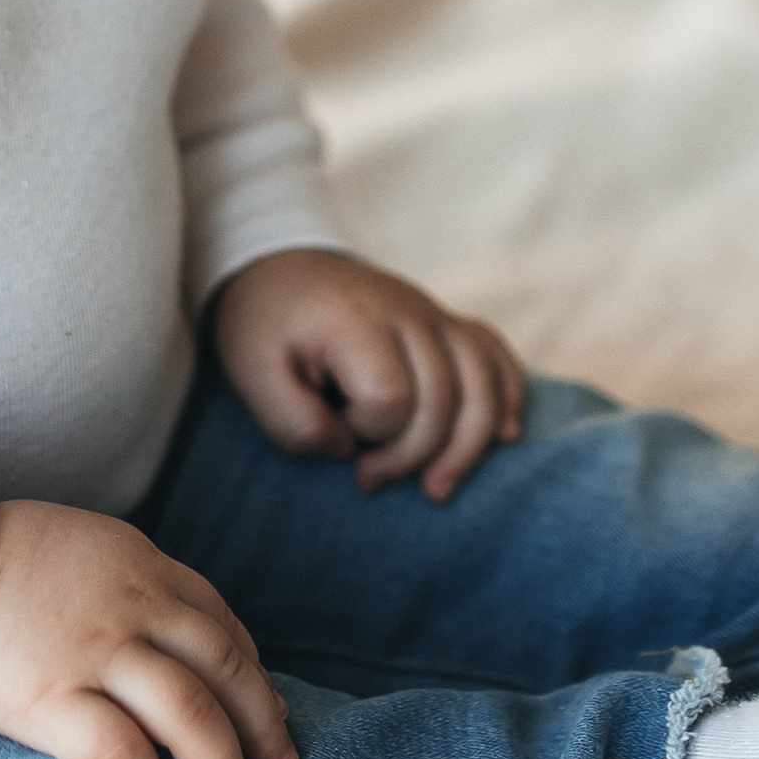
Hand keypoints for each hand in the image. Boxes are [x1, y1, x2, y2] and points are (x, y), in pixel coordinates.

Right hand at [0, 498, 298, 758]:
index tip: (265, 710)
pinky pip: (123, 750)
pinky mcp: (51, 699)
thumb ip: (122, 583)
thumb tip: (160, 640)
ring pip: (195, 716)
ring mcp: (96, 652)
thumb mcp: (75, 543)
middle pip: (228, 670)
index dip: (252, 672)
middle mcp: (132, 605)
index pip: (221, 621)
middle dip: (265, 726)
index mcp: (138, 564)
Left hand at [212, 247, 522, 500]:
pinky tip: (504, 436)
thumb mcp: (251, 374)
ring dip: (470, 443)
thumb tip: (347, 451)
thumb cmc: (264, 327)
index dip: (367, 432)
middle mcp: (406, 312)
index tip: (334, 431)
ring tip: (438, 489)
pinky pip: (494, 353)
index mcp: (353, 322)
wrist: (278, 269)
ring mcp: (432, 312)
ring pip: (482, 380)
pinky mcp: (444, 320)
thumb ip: (292, 424)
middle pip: (443, 397)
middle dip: (412, 456)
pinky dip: (507, 395)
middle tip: (366, 480)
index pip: (391, 398)